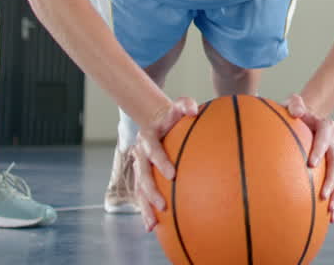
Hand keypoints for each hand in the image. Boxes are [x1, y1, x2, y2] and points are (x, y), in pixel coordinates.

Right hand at [132, 96, 199, 231]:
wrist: (157, 121)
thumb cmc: (174, 115)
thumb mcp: (180, 105)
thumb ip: (186, 105)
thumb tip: (195, 110)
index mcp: (148, 138)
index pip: (153, 150)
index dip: (161, 161)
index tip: (173, 174)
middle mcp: (140, 154)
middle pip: (142, 175)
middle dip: (152, 192)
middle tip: (163, 205)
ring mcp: (140, 167)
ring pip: (139, 190)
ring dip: (145, 207)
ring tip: (152, 224)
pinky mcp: (143, 178)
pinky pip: (143, 196)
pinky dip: (146, 211)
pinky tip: (152, 228)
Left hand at [284, 94, 333, 222]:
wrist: (303, 120)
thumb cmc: (293, 113)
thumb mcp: (292, 104)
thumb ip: (294, 104)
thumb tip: (296, 111)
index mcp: (324, 126)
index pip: (325, 136)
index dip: (320, 149)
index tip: (311, 164)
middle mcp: (333, 143)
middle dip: (331, 179)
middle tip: (322, 193)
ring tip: (329, 209)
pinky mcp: (331, 170)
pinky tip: (330, 218)